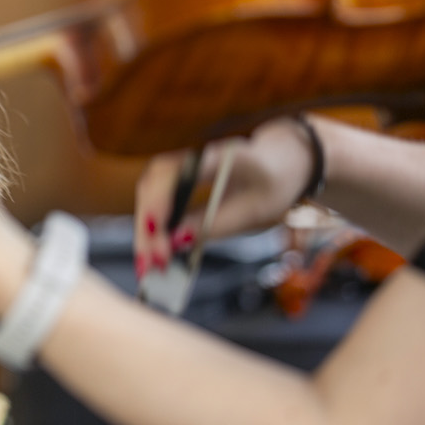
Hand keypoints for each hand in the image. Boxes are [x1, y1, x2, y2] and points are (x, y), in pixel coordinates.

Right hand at [132, 116, 315, 274]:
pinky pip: (155, 204)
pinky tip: (150, 255)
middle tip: (151, 263)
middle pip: (153, 186)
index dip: (161, 199)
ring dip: (144, 231)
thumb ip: (217, 224)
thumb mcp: (255, 210)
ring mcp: (180, 168)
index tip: (157, 231)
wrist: (280, 164)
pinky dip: (151, 230)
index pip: (177, 171)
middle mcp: (192, 158)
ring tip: (146, 267)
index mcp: (218, 157)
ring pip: (148, 195)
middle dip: (148, 226)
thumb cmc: (271, 184)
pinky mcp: (176, 183)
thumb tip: (178, 241)